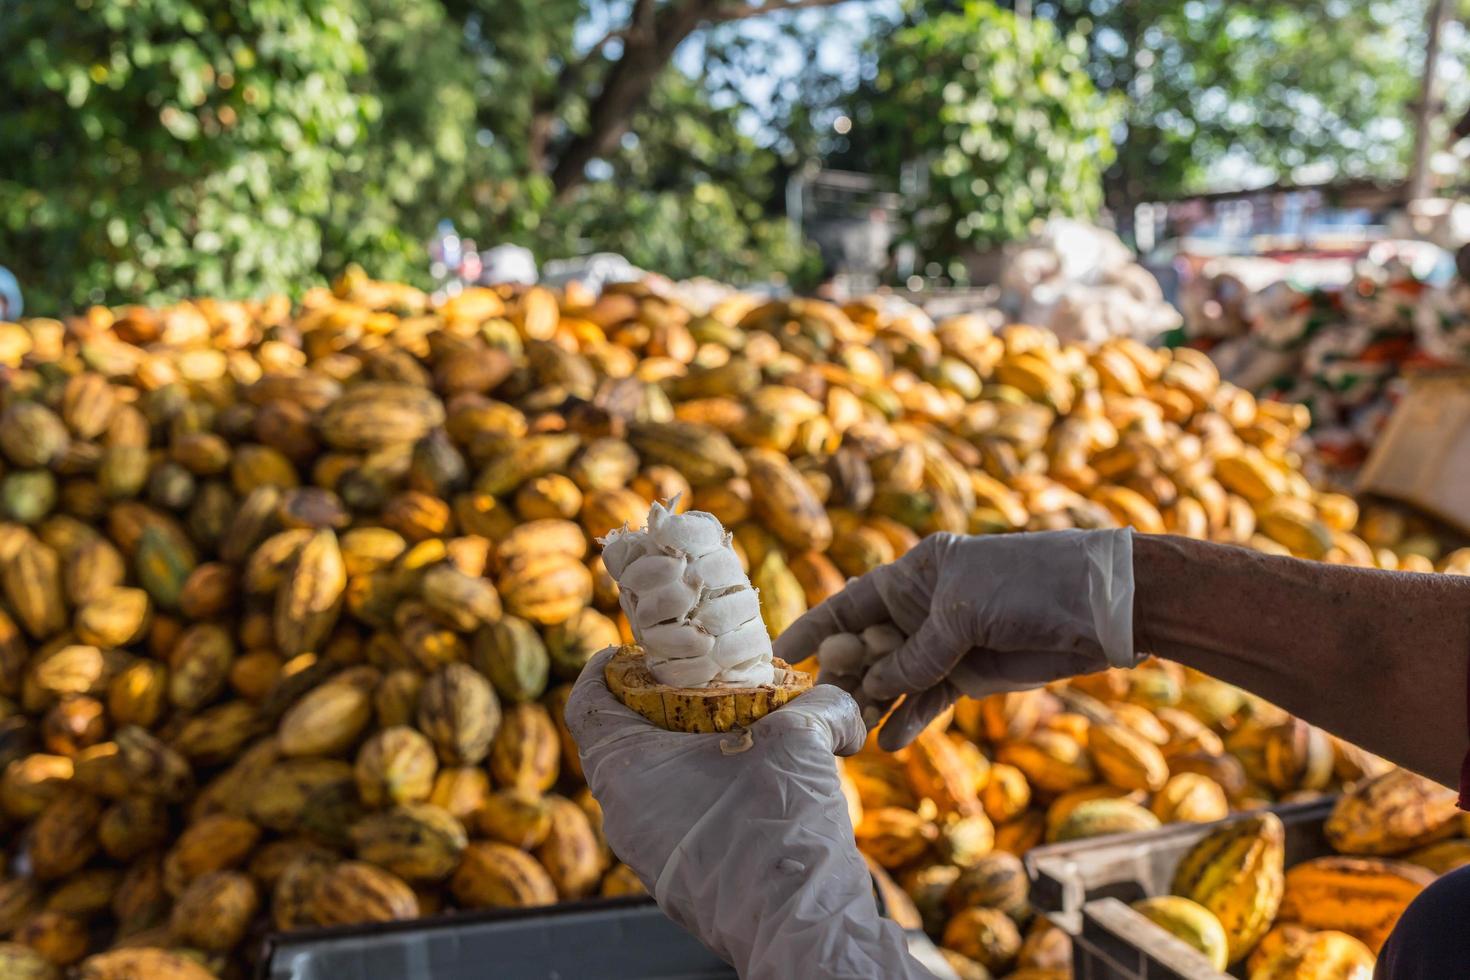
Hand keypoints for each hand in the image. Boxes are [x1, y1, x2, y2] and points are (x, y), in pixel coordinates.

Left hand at [566, 647, 934, 979]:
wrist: (800, 931)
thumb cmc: (780, 832)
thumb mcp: (802, 743)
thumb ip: (820, 707)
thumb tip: (845, 705)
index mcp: (625, 771)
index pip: (588, 703)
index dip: (608, 667)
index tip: (634, 647)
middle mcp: (624, 814)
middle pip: (622, 739)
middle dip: (660, 704)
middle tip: (703, 679)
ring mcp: (648, 852)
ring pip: (652, 781)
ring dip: (687, 750)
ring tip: (740, 728)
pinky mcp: (677, 880)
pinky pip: (675, 816)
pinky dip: (702, 789)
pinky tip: (752, 780)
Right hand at [774, 529, 1135, 749]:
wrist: (1102, 608)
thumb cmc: (1029, 585)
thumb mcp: (962, 612)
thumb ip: (915, 653)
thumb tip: (874, 685)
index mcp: (916, 573)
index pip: (852, 601)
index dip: (818, 625)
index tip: (783, 651)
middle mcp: (925, 606)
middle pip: (869, 645)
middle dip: (844, 675)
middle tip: (820, 709)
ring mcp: (948, 642)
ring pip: (896, 677)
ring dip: (875, 703)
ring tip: (850, 735)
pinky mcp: (972, 673)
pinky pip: (930, 698)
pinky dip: (911, 718)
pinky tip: (890, 741)